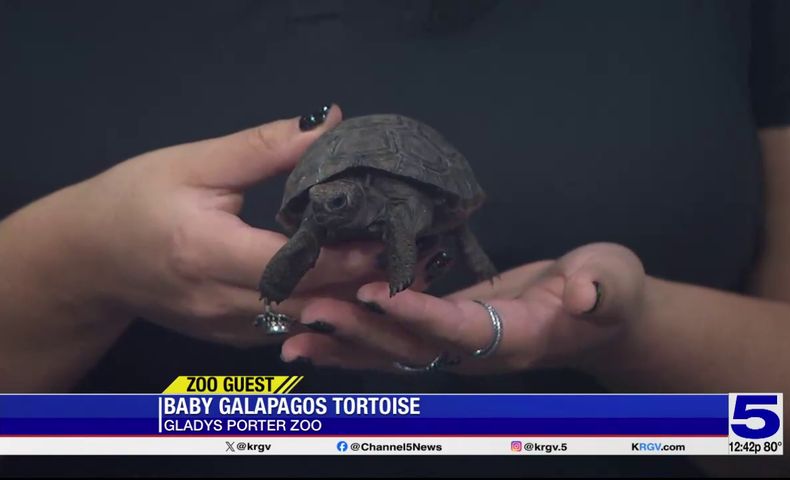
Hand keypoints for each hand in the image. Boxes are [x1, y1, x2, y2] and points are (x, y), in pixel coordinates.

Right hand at [40, 105, 394, 346]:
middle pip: (309, 300)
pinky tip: (345, 285)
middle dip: (361, 280)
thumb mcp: (196, 163)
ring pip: (304, 321)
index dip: (347, 256)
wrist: (89, 260)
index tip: (390, 236)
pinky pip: (287, 329)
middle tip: (404, 252)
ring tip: (386, 268)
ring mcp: (225, 329)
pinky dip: (320, 308)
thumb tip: (330, 124)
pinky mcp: (229, 339)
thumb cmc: (135, 201)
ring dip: (346, 298)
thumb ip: (267, 147)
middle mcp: (219, 302)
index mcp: (207, 253)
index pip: (295, 265)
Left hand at [281, 243, 646, 372]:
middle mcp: (479, 352)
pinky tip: (317, 331)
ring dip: (343, 345)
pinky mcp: (447, 332)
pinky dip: (356, 337)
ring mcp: (459, 347)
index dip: (419, 314)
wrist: (602, 313)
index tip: (375, 293)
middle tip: (309, 314)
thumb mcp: (613, 282)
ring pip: (394, 351)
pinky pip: (397, 338)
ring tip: (291, 337)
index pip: (460, 329)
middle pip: (411, 348)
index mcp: (516, 337)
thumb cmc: (611, 291)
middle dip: (360, 333)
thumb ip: (601, 290)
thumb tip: (586, 292)